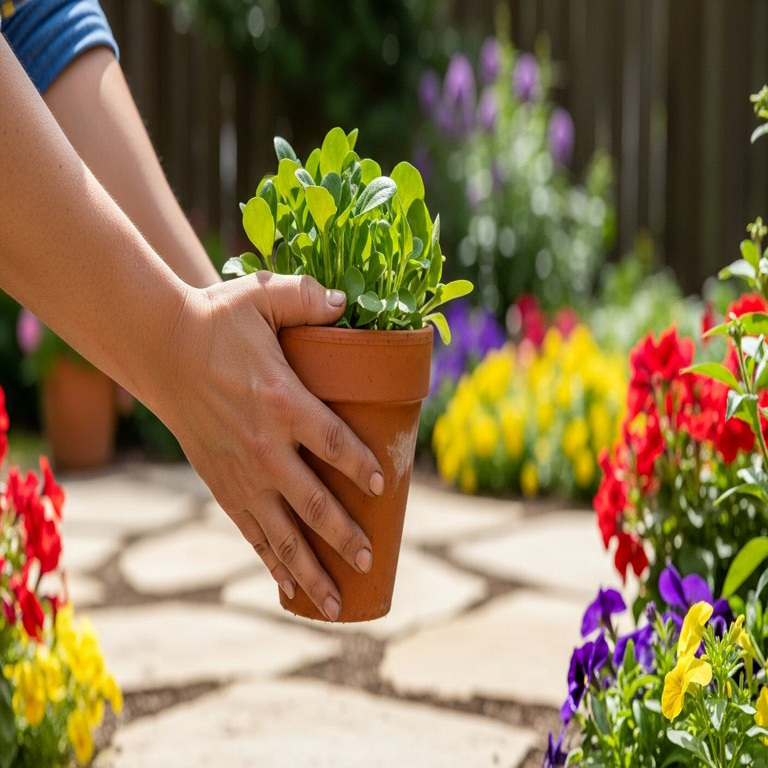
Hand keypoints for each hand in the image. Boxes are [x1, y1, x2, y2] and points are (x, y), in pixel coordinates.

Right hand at [160, 273, 384, 620]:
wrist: (159, 347)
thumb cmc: (216, 320)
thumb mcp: (261, 296)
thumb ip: (307, 297)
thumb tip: (350, 303)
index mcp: (281, 400)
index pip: (333, 441)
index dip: (361, 464)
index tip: (383, 484)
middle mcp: (262, 445)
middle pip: (312, 501)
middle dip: (343, 535)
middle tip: (369, 559)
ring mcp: (238, 470)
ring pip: (280, 531)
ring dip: (309, 567)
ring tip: (336, 601)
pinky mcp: (219, 482)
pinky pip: (249, 530)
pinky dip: (270, 560)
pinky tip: (287, 587)